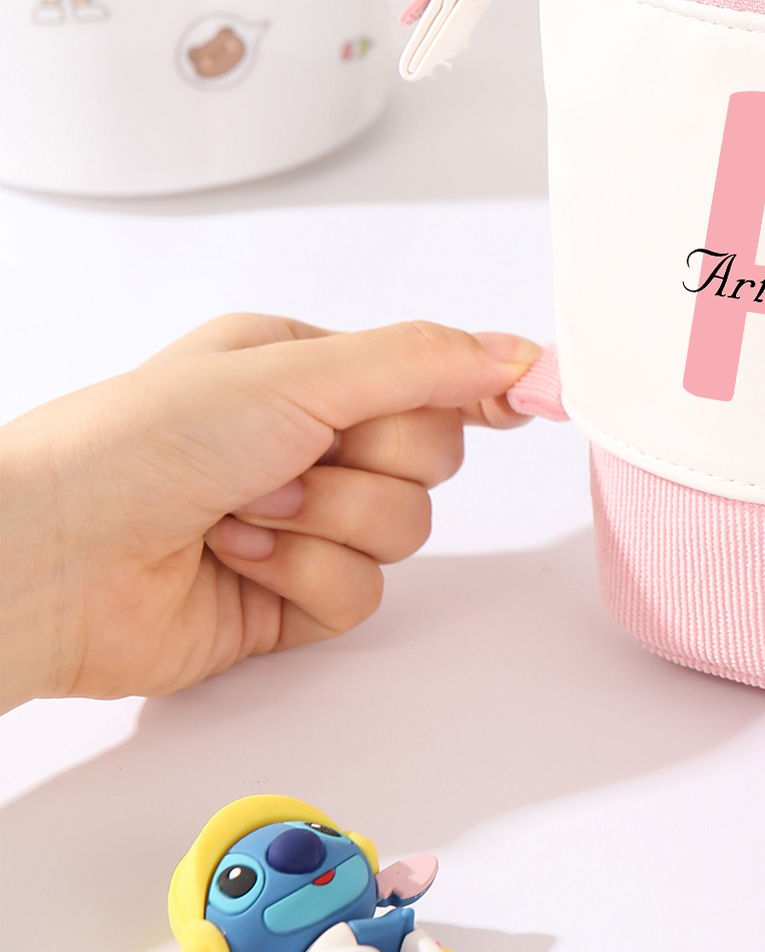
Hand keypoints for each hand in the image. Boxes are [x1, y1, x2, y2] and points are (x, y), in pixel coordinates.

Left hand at [0, 315, 539, 710]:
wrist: (53, 557)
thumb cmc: (142, 442)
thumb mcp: (294, 373)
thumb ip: (420, 363)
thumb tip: (517, 352)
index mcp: (306, 371)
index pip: (428, 376)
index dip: (477, 391)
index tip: (525, 404)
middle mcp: (307, 441)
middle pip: (429, 458)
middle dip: (370, 463)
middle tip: (295, 455)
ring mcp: (301, 522)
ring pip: (402, 530)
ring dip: (329, 522)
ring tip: (249, 511)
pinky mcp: (288, 599)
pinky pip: (361, 595)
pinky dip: (304, 577)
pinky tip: (239, 558)